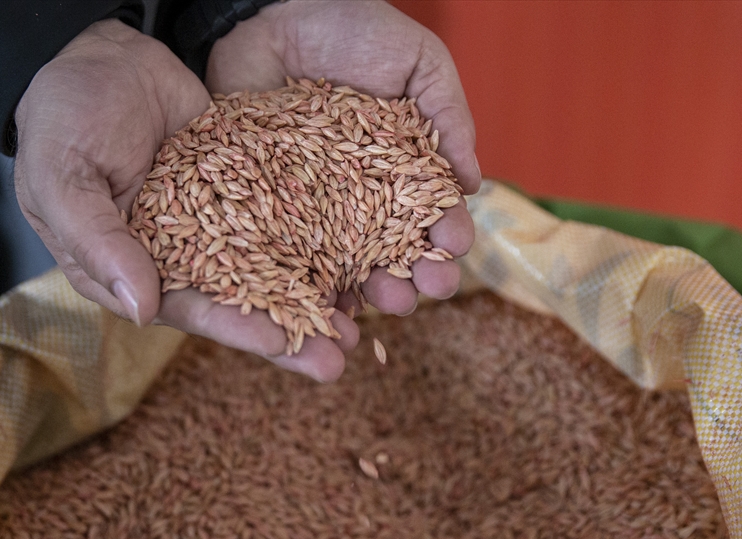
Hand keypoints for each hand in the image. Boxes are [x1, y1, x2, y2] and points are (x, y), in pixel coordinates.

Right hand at [15, 19, 356, 381]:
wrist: (98, 54)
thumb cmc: (62, 118)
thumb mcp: (63, 177)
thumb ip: (98, 241)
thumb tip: (140, 310)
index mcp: (127, 271)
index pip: (186, 308)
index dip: (233, 327)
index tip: (277, 341)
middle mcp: (177, 258)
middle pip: (240, 301)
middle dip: (288, 333)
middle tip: (337, 359)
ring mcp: (216, 224)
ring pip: (272, 267)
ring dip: (314, 297)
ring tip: (360, 326)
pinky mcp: (244, 189)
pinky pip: (285, 217)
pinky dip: (320, 240)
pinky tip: (360, 259)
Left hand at [206, 0, 479, 316]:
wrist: (268, 11)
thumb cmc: (350, 27)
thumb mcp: (418, 61)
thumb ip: (449, 117)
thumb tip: (473, 184)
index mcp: (402, 168)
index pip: (430, 213)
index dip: (445, 235)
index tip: (452, 249)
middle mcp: (361, 197)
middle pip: (390, 251)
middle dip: (411, 277)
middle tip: (420, 292)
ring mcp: (314, 207)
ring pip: (343, 264)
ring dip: (365, 291)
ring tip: (378, 306)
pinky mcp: (267, 207)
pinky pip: (287, 256)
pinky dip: (303, 285)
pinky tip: (320, 305)